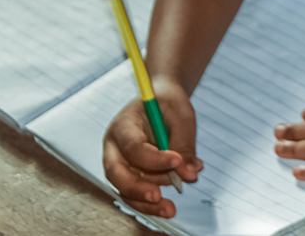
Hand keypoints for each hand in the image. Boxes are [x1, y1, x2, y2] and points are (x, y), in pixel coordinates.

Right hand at [103, 79, 202, 217]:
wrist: (163, 101)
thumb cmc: (169, 104)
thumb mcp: (182, 116)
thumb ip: (185, 144)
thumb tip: (189, 174)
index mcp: (123, 125)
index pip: (133, 146)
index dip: (154, 158)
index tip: (177, 161)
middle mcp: (115, 147)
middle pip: (116, 173)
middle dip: (137, 188)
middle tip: (158, 196)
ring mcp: (120, 163)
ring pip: (125, 188)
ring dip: (148, 200)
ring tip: (171, 204)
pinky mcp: (130, 175)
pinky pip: (135, 194)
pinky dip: (151, 203)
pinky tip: (169, 204)